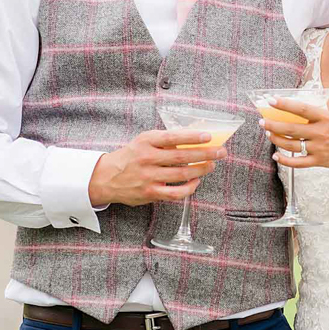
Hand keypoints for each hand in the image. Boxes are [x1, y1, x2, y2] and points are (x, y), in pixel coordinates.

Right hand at [88, 129, 228, 208]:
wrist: (107, 177)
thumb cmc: (131, 157)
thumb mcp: (144, 141)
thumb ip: (165, 140)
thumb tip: (194, 139)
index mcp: (147, 142)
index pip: (173, 137)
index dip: (192, 137)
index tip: (209, 136)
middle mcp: (147, 158)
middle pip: (182, 156)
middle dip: (205, 154)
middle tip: (221, 152)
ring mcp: (149, 177)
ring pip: (181, 174)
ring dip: (201, 169)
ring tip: (212, 165)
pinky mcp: (150, 193)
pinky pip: (175, 193)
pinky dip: (189, 188)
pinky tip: (196, 182)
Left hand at [259, 98, 328, 170]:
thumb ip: (321, 115)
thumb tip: (303, 109)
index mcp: (326, 118)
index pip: (302, 109)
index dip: (285, 104)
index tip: (271, 101)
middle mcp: (321, 132)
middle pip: (291, 128)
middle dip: (273, 125)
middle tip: (262, 122)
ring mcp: (318, 148)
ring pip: (291, 145)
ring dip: (277, 139)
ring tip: (269, 134)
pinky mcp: (318, 161)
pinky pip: (297, 162)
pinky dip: (284, 160)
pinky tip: (276, 155)